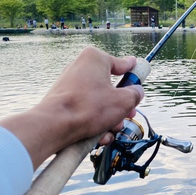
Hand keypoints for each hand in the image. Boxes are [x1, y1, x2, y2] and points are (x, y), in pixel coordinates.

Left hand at [0, 47, 143, 168]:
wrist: (55, 126)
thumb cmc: (90, 108)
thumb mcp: (124, 101)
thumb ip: (135, 94)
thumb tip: (137, 92)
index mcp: (95, 59)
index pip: (122, 63)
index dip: (134, 71)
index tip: (140, 72)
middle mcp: (81, 67)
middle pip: (111, 86)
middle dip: (122, 105)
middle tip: (130, 115)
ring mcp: (71, 84)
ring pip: (100, 101)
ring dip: (111, 117)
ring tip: (114, 129)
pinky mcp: (64, 100)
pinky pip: (86, 109)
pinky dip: (95, 122)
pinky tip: (101, 135)